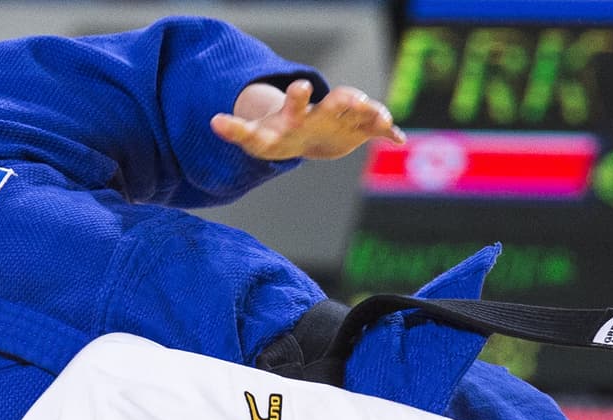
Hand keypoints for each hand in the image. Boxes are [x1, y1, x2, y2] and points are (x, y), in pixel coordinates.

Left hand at [211, 80, 405, 160]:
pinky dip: (389, 132)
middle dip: (344, 101)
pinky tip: (399, 139)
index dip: (298, 95)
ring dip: (372, 114)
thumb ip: (236, 129)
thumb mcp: (254, 137)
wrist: (300, 137)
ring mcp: (344, 119)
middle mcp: (323, 112)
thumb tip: (213, 121)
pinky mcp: (360, 130)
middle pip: (335, 102)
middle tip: (353, 100)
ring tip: (382, 119)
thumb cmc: (275, 136)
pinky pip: (377, 129)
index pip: (298, 99)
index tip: (300, 86)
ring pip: (361, 113)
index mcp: (298, 112)